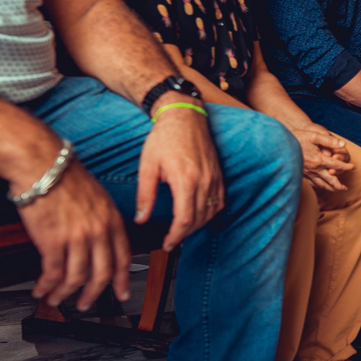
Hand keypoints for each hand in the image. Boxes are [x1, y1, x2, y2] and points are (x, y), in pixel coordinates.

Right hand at [19, 161, 131, 310]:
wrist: (41, 164)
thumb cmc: (64, 175)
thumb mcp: (97, 196)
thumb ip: (101, 219)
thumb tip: (99, 238)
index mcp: (112, 219)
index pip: (123, 257)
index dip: (123, 279)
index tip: (121, 293)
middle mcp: (98, 230)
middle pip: (102, 274)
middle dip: (94, 295)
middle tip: (86, 304)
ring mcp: (77, 237)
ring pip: (76, 278)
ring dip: (65, 294)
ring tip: (57, 299)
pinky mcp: (53, 241)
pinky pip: (53, 273)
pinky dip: (46, 286)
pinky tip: (41, 290)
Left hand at [136, 99, 224, 251]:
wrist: (184, 116)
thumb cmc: (165, 137)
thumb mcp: (148, 166)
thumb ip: (145, 195)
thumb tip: (141, 218)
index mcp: (185, 179)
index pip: (185, 219)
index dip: (176, 236)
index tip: (168, 244)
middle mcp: (203, 180)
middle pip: (198, 220)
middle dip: (185, 234)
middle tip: (172, 240)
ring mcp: (214, 178)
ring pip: (211, 213)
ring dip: (198, 225)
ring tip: (183, 229)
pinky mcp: (218, 175)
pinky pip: (219, 202)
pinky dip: (210, 213)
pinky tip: (199, 215)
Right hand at [293, 125, 353, 191]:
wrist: (278, 145)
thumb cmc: (296, 138)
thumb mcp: (314, 135)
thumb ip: (329, 140)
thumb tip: (343, 145)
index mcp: (319, 159)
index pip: (337, 165)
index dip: (347, 167)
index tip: (353, 167)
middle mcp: (314, 169)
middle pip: (331, 180)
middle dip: (339, 185)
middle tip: (346, 188)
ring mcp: (307, 174)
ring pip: (321, 185)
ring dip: (331, 188)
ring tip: (336, 190)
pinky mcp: (300, 175)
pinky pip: (312, 184)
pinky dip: (319, 187)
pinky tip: (321, 187)